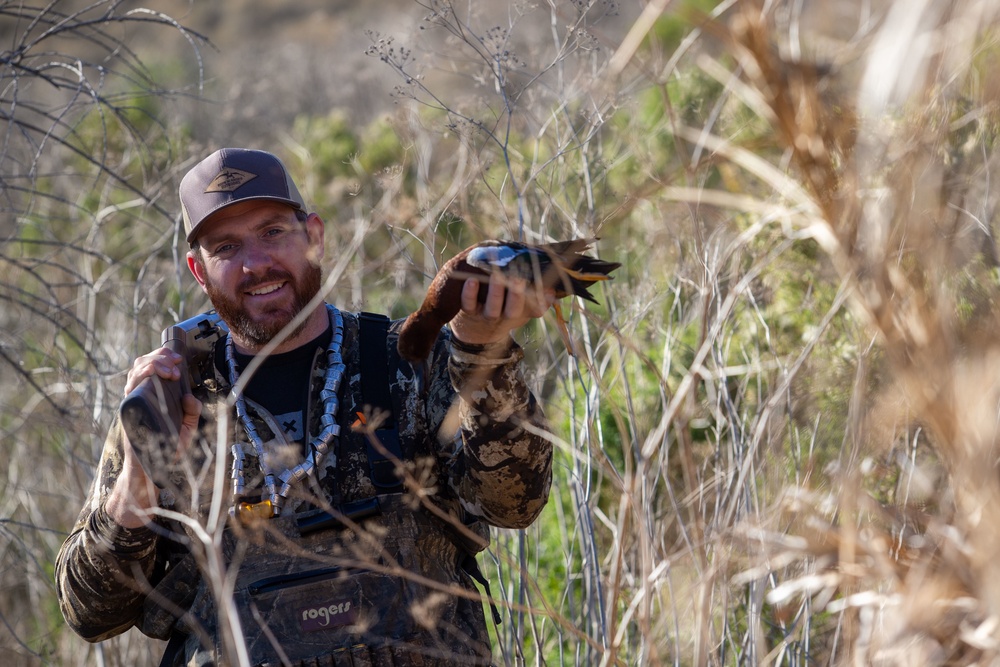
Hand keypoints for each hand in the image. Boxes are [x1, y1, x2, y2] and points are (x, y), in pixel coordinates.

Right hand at [106, 348, 202, 527]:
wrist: (151, 469)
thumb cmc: (167, 448)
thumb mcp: (186, 429)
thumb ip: (192, 413)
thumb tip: (191, 397)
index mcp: (154, 395)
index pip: (154, 367)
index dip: (164, 357)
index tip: (180, 359)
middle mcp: (141, 395)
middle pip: (142, 363)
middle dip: (160, 357)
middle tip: (176, 362)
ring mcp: (133, 401)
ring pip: (135, 371)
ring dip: (153, 363)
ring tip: (170, 370)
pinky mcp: (128, 409)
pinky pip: (130, 387)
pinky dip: (141, 376)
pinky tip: (154, 374)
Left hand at [449, 272, 555, 345]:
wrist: (477, 332)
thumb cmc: (504, 311)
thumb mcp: (523, 309)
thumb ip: (537, 298)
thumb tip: (553, 289)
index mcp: (521, 313)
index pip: (535, 310)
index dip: (542, 301)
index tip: (547, 288)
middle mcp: (505, 317)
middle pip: (514, 310)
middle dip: (517, 294)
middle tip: (518, 277)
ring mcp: (487, 315)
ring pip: (493, 308)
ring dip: (495, 292)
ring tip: (496, 275)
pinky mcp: (469, 313)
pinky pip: (469, 305)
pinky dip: (469, 293)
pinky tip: (471, 280)